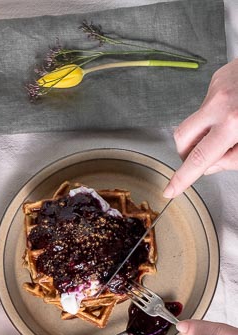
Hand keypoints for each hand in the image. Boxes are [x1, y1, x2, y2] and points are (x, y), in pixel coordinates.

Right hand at [163, 59, 237, 197]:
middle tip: (202, 156)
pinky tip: (233, 109)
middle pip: (182, 137)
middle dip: (186, 151)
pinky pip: (207, 103)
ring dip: (206, 130)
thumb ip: (233, 159)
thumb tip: (212, 165)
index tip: (170, 189)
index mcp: (232, 123)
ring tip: (230, 126)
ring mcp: (217, 88)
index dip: (182, 178)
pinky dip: (216, 112)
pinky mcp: (219, 77)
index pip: (198, 159)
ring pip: (195, 120)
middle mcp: (220, 103)